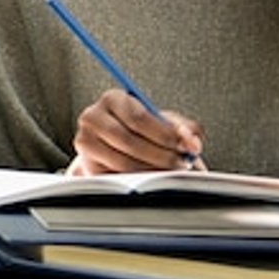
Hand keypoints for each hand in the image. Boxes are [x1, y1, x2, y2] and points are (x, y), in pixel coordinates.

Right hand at [69, 88, 203, 173]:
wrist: (115, 144)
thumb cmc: (141, 130)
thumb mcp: (162, 121)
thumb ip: (182, 128)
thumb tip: (192, 141)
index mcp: (112, 99)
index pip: (138, 119)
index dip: (166, 135)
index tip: (187, 146)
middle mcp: (92, 117)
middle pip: (129, 141)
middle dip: (162, 155)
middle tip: (183, 162)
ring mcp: (85, 142)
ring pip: (123, 162)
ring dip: (152, 169)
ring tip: (170, 170)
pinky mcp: (87, 165)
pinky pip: (116, 176)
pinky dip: (138, 179)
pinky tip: (152, 175)